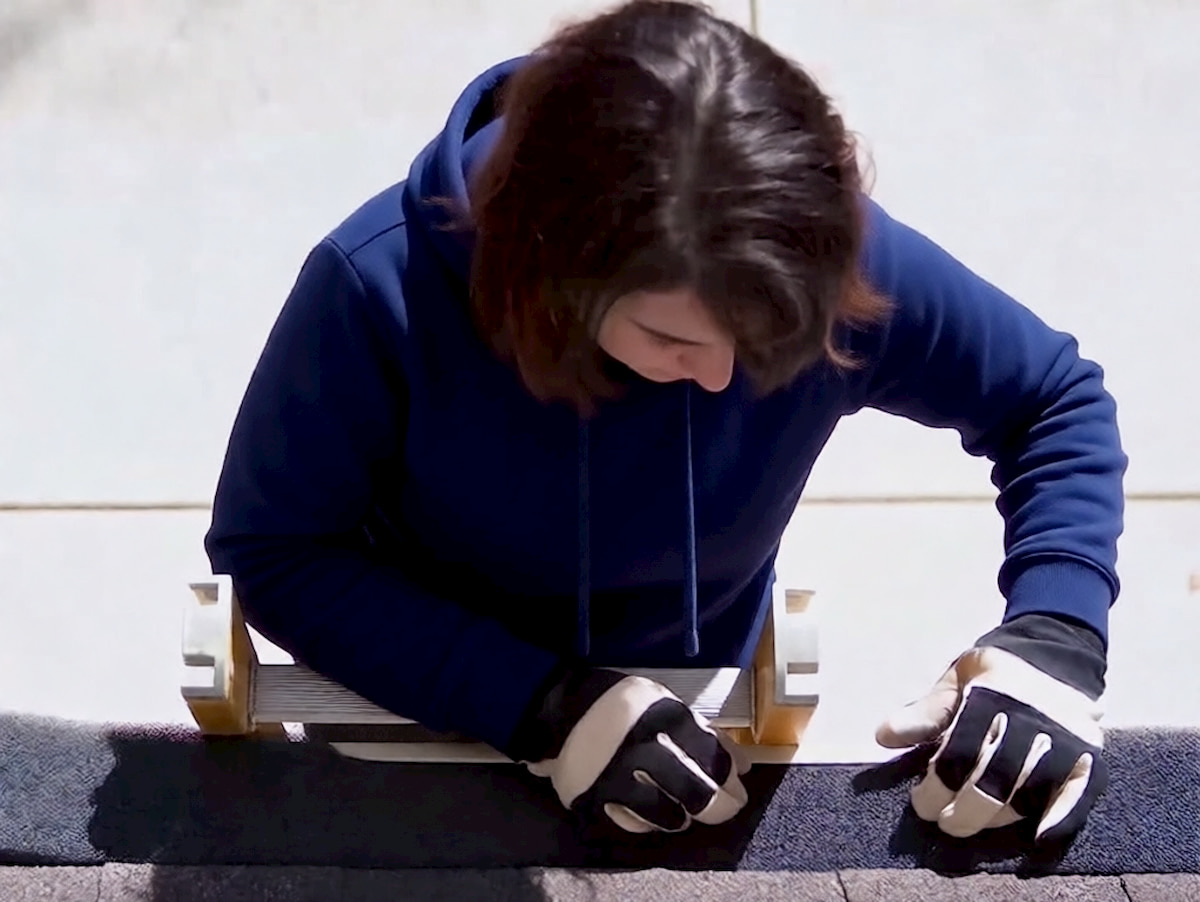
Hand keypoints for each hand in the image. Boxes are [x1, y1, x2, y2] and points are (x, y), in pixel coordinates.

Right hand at [508, 667, 749, 832]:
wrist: (562, 709)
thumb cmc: (623, 706)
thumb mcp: (664, 703)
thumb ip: (702, 731)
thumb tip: (741, 766)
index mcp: (663, 716)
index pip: (713, 757)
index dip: (730, 777)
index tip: (738, 786)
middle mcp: (641, 746)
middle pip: (697, 793)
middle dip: (719, 806)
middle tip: (726, 808)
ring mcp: (617, 775)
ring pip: (669, 815)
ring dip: (684, 816)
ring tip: (686, 810)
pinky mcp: (596, 797)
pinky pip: (635, 823)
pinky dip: (651, 821)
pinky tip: (655, 812)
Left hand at [874, 615, 1106, 844]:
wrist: (1059, 650)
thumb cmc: (997, 670)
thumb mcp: (957, 678)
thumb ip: (925, 710)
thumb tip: (883, 737)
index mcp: (993, 695)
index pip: (960, 752)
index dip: (938, 785)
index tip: (921, 802)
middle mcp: (1032, 718)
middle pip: (994, 779)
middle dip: (963, 809)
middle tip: (944, 821)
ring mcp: (1066, 738)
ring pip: (1030, 792)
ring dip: (998, 818)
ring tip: (972, 823)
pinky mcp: (1090, 754)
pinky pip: (1080, 793)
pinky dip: (1061, 818)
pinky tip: (1038, 836)